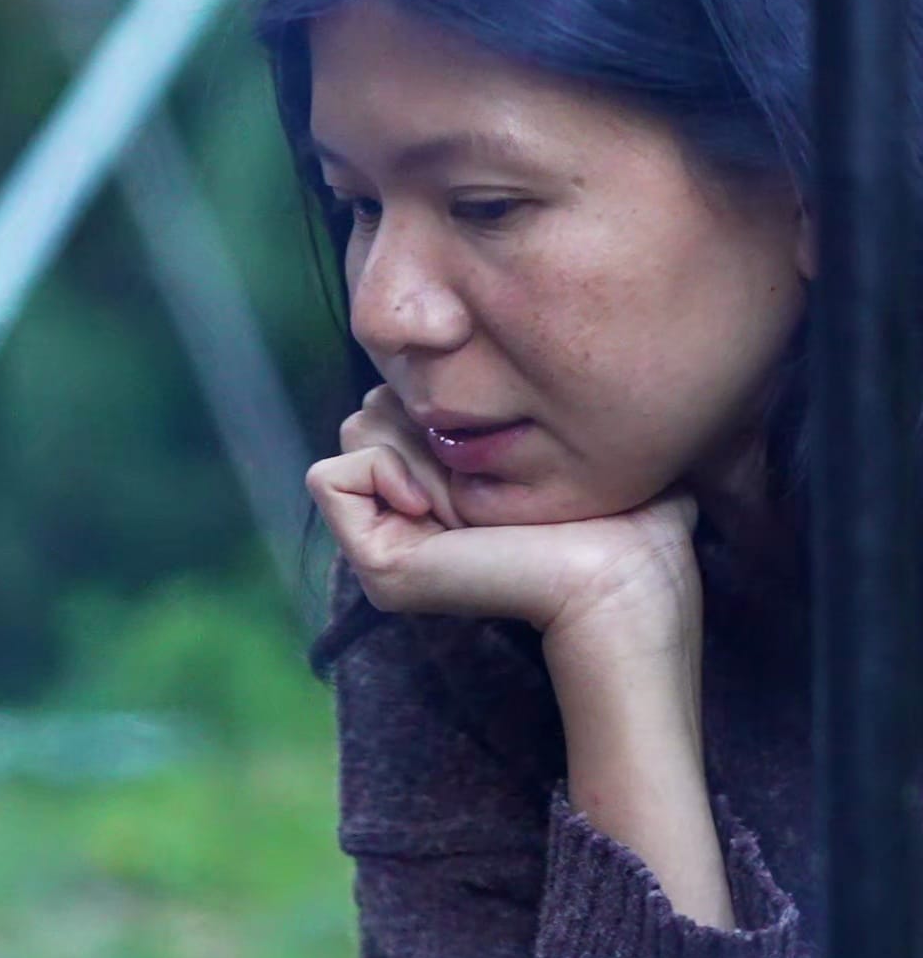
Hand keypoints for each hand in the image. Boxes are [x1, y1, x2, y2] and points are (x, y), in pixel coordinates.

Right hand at [313, 386, 731, 924]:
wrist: (621, 580)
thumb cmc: (627, 526)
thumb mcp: (572, 449)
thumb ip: (534, 413)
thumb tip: (524, 378)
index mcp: (452, 497)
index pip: (408, 400)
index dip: (451, 399)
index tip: (507, 445)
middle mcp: (408, 521)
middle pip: (372, 410)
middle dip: (428, 417)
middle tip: (483, 475)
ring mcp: (384, 544)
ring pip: (351, 433)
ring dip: (413, 446)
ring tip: (466, 496)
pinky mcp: (374, 560)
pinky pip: (329, 478)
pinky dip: (380, 471)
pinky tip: (431, 503)